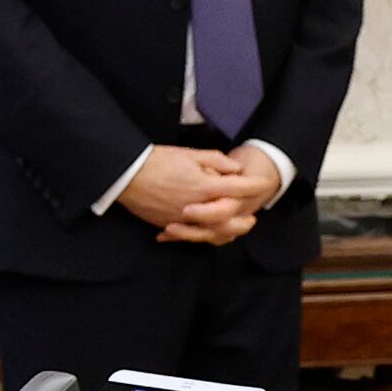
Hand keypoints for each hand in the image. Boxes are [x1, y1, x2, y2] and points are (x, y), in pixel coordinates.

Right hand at [114, 146, 272, 246]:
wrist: (126, 175)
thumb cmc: (156, 161)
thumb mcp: (188, 154)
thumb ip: (215, 161)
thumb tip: (234, 169)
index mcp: (203, 186)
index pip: (237, 187)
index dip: (254, 184)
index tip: (264, 182)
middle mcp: (196, 206)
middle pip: (228, 220)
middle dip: (243, 219)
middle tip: (252, 218)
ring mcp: (182, 219)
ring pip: (211, 232)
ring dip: (226, 232)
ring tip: (233, 229)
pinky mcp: (168, 224)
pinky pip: (189, 235)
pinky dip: (200, 236)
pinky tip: (205, 233)